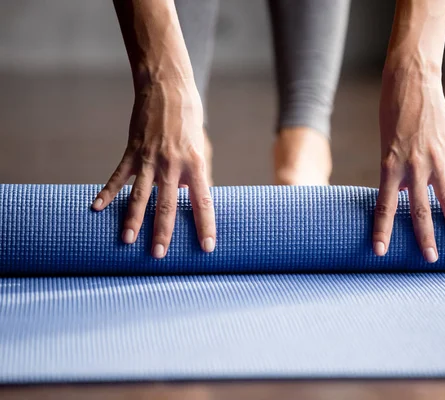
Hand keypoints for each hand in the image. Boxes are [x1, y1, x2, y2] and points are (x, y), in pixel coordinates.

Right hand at [92, 78, 215, 258]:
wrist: (167, 86)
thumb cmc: (189, 118)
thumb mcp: (200, 146)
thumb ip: (198, 173)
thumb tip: (195, 197)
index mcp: (195, 164)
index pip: (203, 202)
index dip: (205, 226)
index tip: (207, 247)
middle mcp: (173, 164)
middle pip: (166, 205)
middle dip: (162, 232)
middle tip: (158, 255)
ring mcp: (150, 158)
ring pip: (140, 195)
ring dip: (132, 219)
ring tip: (127, 240)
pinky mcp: (132, 150)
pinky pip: (118, 176)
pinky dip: (107, 192)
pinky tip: (96, 207)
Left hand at [372, 68, 444, 261]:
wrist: (410, 83)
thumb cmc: (391, 114)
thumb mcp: (386, 146)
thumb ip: (396, 173)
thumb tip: (408, 195)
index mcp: (390, 167)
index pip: (385, 207)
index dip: (382, 230)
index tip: (380, 251)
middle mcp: (413, 167)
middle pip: (420, 209)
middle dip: (425, 236)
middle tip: (431, 258)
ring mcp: (434, 159)